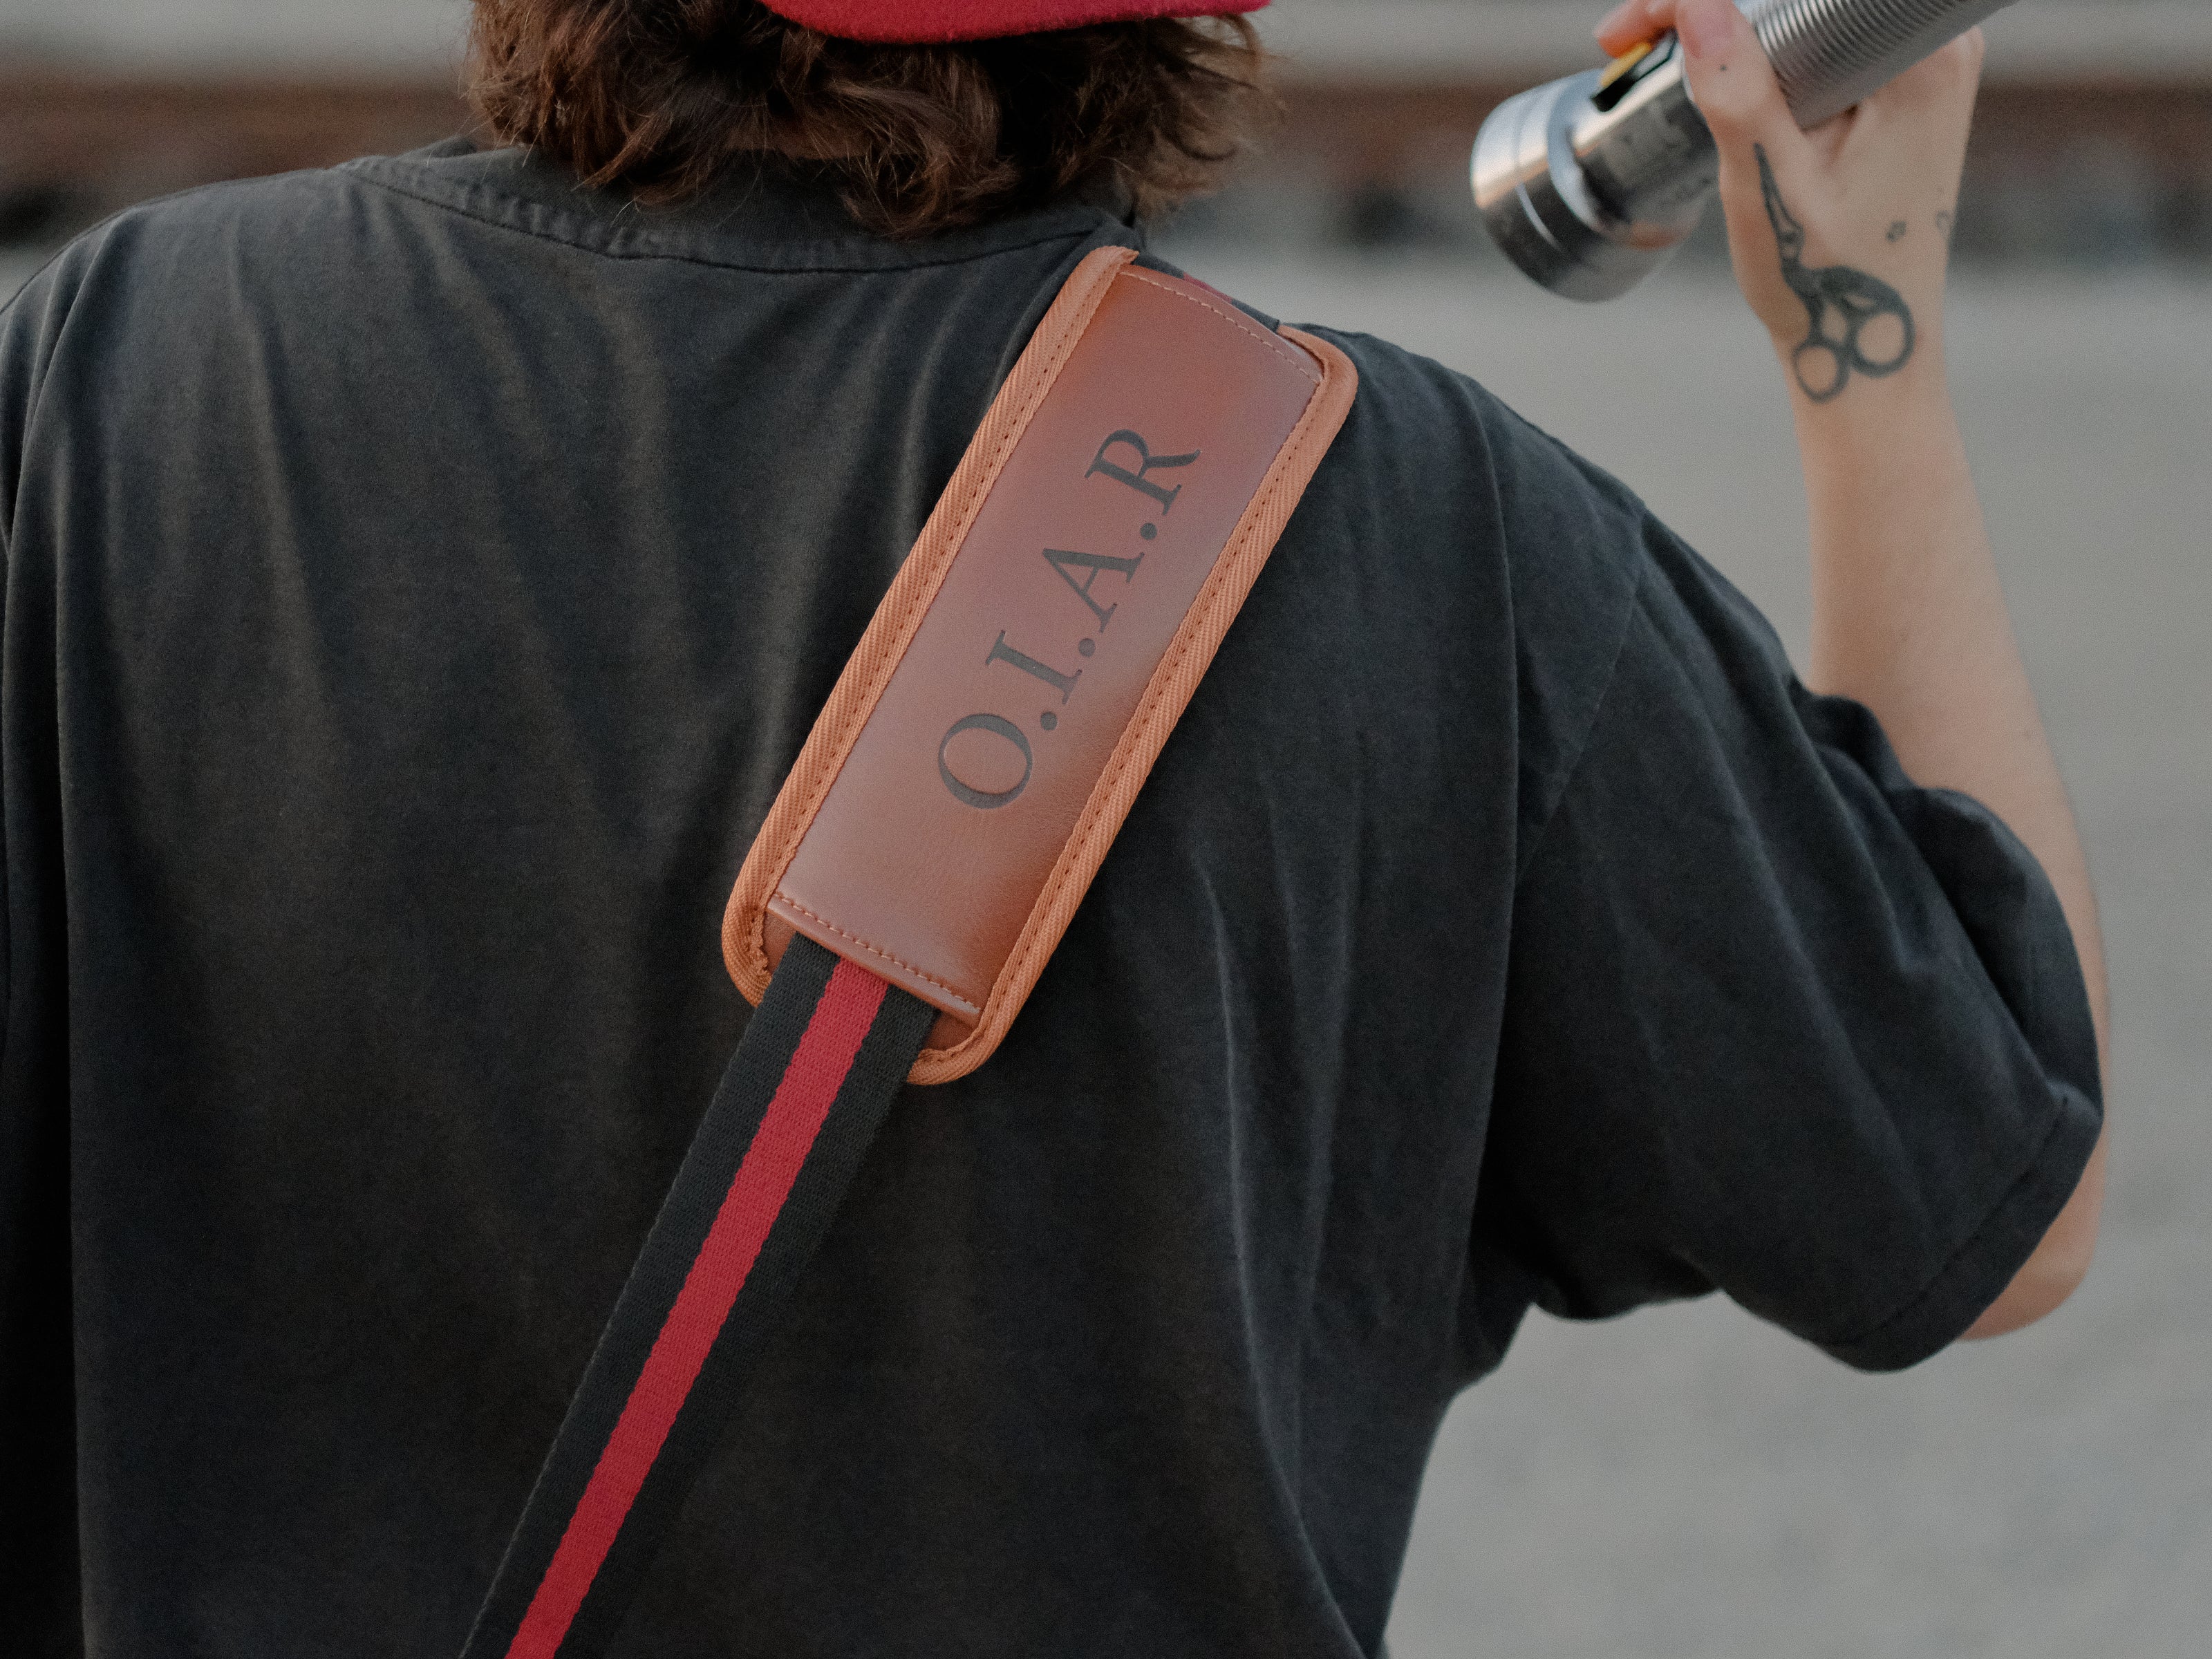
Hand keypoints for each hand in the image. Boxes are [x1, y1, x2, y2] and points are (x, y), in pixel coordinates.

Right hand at [1595, 0, 1982, 408]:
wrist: (1865, 345)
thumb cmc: (1826, 285)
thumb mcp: (1766, 187)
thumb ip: (1736, 91)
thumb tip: (1695, 3)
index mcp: (1920, 61)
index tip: (1642, 22)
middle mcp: (1938, 47)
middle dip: (1716, 4)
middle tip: (1629, 36)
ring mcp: (1925, 63)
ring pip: (1809, 11)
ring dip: (1732, 25)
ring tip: (1652, 49)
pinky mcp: (1903, 83)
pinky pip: (1822, 39)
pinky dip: (1761, 49)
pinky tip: (1710, 71)